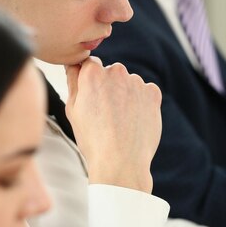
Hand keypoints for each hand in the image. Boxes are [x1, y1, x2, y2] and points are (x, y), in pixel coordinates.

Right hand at [65, 57, 161, 193]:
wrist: (121, 162)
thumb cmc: (92, 139)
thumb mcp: (72, 110)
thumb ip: (73, 81)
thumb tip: (74, 65)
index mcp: (93, 73)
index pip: (90, 64)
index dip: (89, 80)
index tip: (91, 97)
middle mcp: (116, 71)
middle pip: (111, 73)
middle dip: (108, 87)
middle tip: (105, 113)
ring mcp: (137, 82)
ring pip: (128, 83)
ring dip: (125, 94)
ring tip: (120, 120)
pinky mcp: (153, 93)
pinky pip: (145, 91)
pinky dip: (141, 102)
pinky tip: (133, 120)